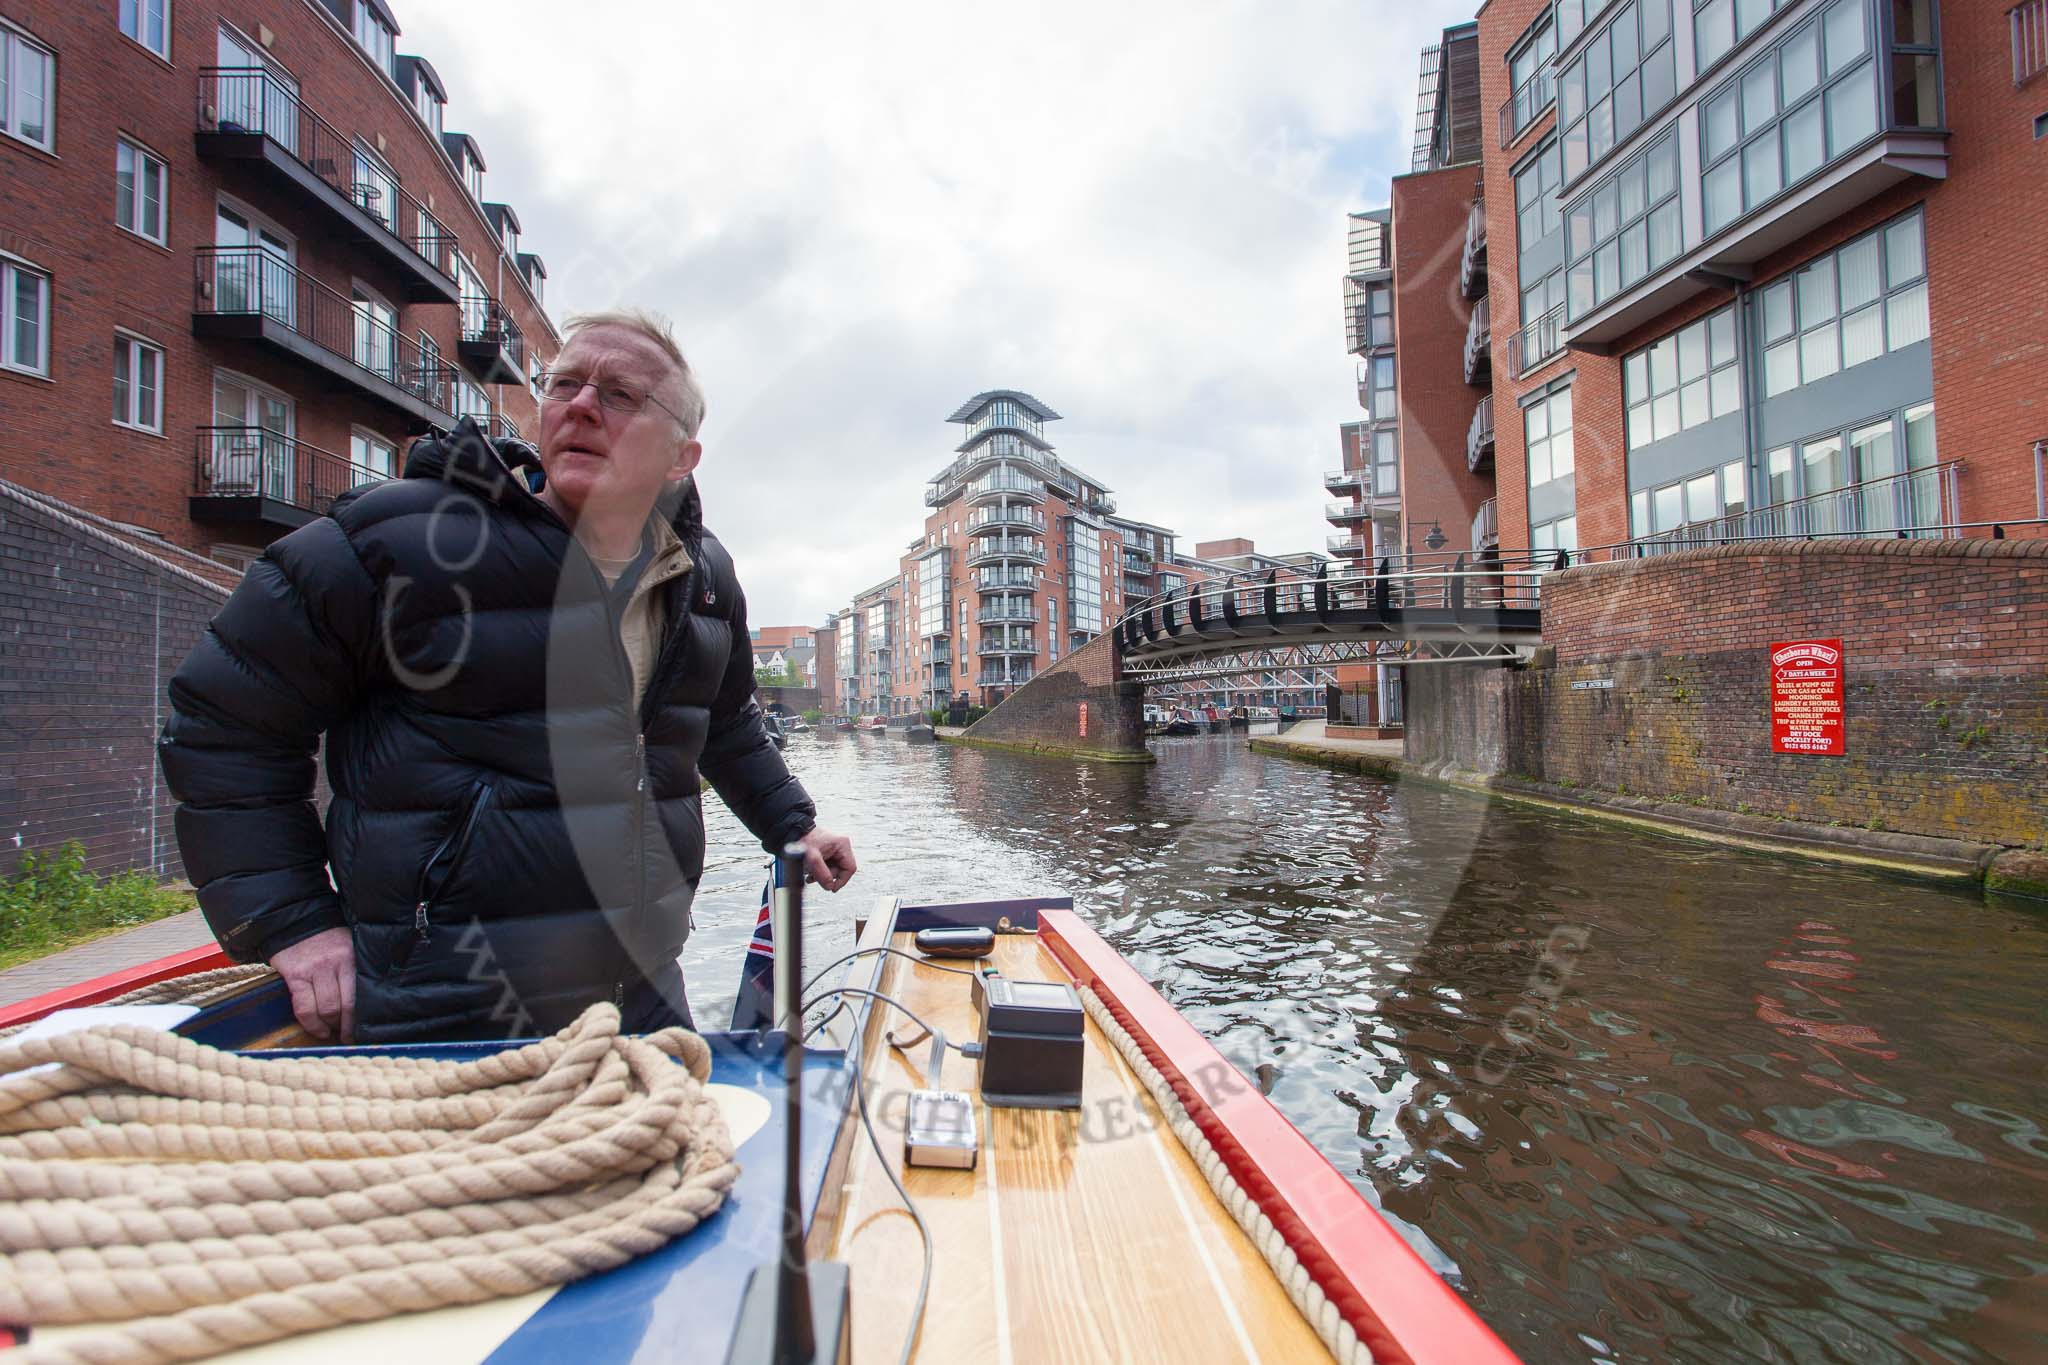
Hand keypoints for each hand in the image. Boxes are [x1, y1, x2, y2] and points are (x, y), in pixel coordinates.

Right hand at [268, 927, 355, 1041]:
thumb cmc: (328, 937)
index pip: (361, 995)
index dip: (362, 1019)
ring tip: (331, 1032)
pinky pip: (304, 1007)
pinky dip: (312, 1024)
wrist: (296, 920)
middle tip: (347, 1036)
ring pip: (327, 1009)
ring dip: (330, 1026)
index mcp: (352, 958)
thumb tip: (370, 997)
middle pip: (346, 1005)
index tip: (364, 1031)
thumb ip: (357, 969)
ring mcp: (315, 970)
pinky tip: (318, 1030)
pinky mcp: (296, 975)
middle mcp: (336, 964)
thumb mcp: (350, 946)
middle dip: (347, 1026)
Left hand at [797, 828, 856, 891]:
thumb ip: (822, 873)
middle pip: (840, 870)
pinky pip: (827, 867)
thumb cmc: (803, 840)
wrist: (794, 834)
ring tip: (810, 876)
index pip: (850, 868)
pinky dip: (819, 872)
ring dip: (822, 875)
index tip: (832, 888)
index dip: (842, 880)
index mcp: (842, 844)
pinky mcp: (827, 853)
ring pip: (833, 870)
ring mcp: (834, 850)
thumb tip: (829, 886)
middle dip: (828, 877)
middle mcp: (840, 846)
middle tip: (816, 878)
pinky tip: (811, 873)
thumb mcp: (813, 858)